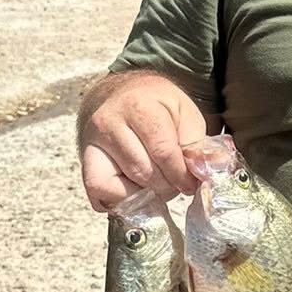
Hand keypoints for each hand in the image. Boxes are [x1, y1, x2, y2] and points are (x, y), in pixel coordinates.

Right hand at [77, 71, 209, 209]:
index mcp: (139, 106)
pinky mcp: (84, 159)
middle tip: (173, 179)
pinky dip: (119, 198)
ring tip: (155, 180)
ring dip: (146, 192)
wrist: (121, 93)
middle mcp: (109, 123)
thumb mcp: (185, 114)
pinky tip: (133, 187)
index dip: (182, 175)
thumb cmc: (157, 105)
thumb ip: (197, 144)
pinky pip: (99, 193)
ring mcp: (91, 142)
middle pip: (143, 173)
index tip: (191, 183)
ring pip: (122, 187)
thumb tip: (206, 171)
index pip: (164, 153)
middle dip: (166, 185)